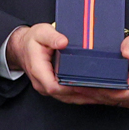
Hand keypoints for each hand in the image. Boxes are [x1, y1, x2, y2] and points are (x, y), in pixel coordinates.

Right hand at [9, 24, 128, 107]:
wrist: (23, 48)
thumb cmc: (32, 40)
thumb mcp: (40, 32)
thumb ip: (51, 37)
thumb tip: (63, 42)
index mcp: (38, 71)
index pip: (54, 86)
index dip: (72, 86)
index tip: (88, 83)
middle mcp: (43, 84)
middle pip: (66, 95)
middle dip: (85, 93)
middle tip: (105, 89)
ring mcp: (49, 89)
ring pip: (70, 97)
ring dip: (87, 96)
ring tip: (105, 92)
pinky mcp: (56, 89)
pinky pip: (70, 95)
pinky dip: (84, 94)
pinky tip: (98, 91)